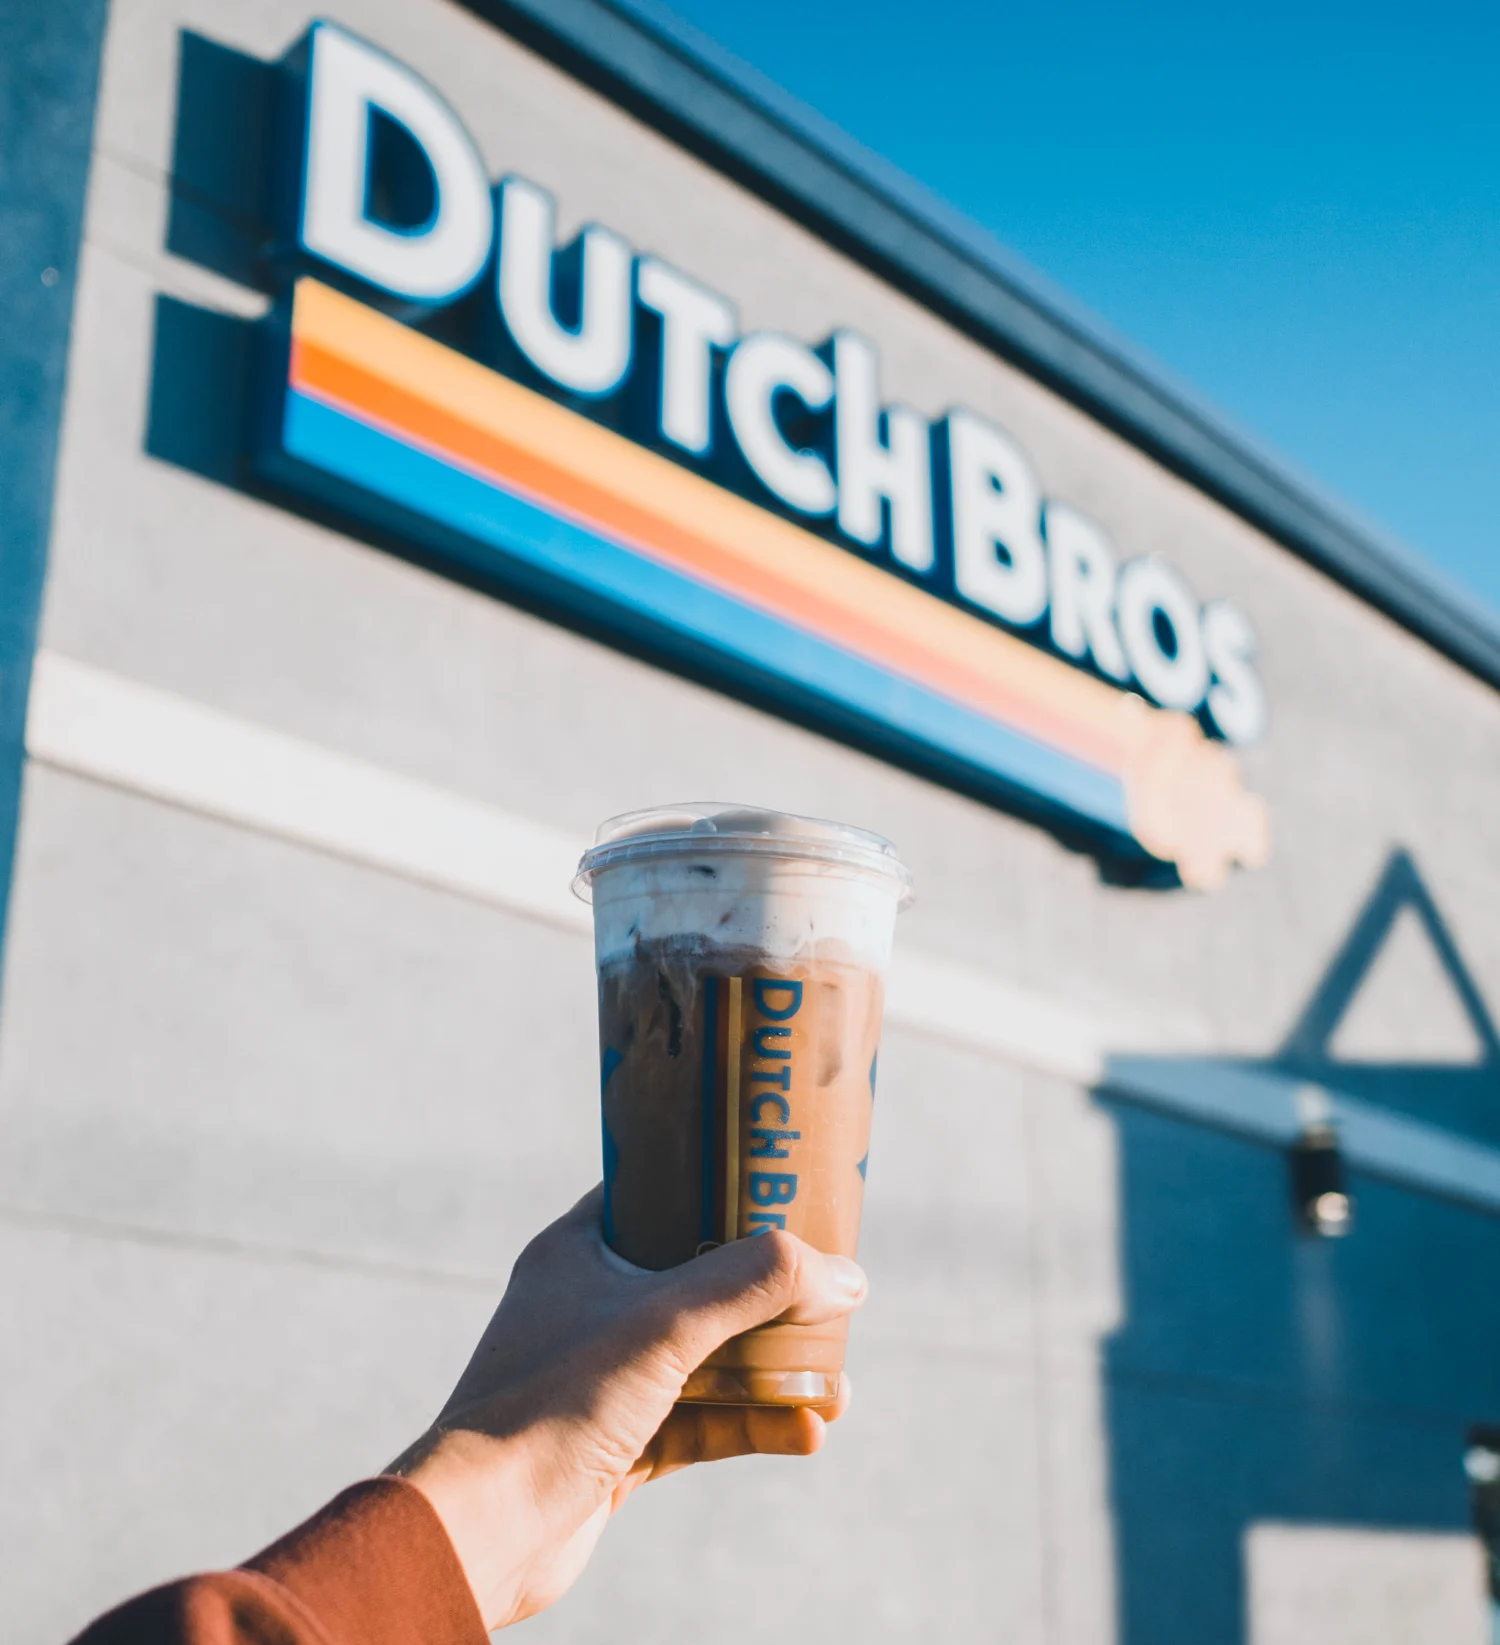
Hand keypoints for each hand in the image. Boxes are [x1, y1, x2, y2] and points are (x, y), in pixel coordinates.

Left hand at [392, 1186, 867, 1630]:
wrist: (484, 1530)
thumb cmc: (553, 1403)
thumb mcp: (665, 1322)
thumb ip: (756, 1285)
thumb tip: (847, 1274)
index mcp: (578, 1253)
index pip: (654, 1196)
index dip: (716, 1187)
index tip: (779, 1186)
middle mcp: (589, 1307)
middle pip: (697, 1281)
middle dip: (767, 1293)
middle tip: (827, 1291)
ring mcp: (604, 1380)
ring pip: (706, 1359)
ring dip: (772, 1370)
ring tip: (839, 1386)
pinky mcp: (618, 1445)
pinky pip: (701, 1423)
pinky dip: (752, 1424)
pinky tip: (807, 1432)